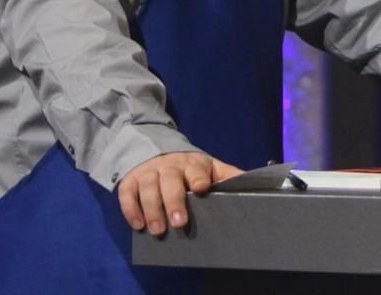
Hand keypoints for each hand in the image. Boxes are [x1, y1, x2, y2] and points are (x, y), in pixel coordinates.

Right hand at [117, 150, 243, 235]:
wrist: (154, 150)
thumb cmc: (188, 167)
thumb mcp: (209, 166)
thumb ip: (227, 175)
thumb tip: (253, 182)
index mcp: (192, 164)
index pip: (196, 170)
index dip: (198, 178)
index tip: (201, 189)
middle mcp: (168, 167)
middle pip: (170, 182)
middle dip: (174, 202)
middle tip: (179, 223)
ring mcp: (148, 173)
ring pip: (148, 189)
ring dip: (152, 210)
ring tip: (158, 230)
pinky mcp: (129, 180)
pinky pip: (127, 194)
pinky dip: (131, 209)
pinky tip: (137, 224)